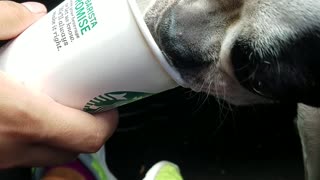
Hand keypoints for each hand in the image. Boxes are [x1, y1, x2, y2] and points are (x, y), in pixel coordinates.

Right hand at [0, 1, 117, 167]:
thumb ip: (4, 20)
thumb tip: (32, 16)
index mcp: (22, 119)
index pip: (88, 135)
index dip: (108, 122)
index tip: (111, 103)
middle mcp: (16, 147)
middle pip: (74, 148)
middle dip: (87, 128)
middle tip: (85, 101)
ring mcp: (2, 159)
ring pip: (49, 155)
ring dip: (62, 135)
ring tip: (57, 106)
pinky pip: (24, 155)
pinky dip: (34, 138)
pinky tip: (23, 114)